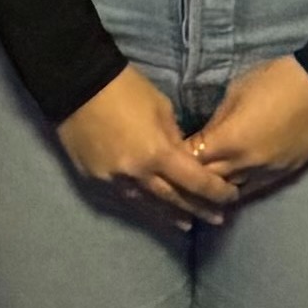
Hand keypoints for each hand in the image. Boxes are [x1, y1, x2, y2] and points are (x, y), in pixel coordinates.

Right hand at [57, 68, 230, 230]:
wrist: (76, 84)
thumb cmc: (125, 89)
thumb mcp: (162, 108)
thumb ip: (174, 139)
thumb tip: (182, 156)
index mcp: (157, 153)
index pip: (195, 181)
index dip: (216, 191)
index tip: (231, 196)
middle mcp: (136, 174)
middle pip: (174, 200)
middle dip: (198, 209)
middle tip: (217, 219)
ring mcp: (113, 180)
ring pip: (147, 205)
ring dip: (170, 214)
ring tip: (187, 224)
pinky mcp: (94, 179)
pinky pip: (124, 196)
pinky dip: (142, 204)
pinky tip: (151, 208)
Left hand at [185, 57, 307, 191]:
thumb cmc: (276, 80)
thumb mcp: (236, 93)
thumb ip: (216, 122)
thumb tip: (203, 138)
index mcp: (229, 140)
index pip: (190, 161)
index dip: (175, 159)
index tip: (165, 155)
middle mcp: (244, 164)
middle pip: (206, 183)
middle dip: (189, 179)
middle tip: (176, 174)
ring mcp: (266, 173)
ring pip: (229, 193)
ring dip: (213, 190)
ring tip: (200, 187)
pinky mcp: (283, 175)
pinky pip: (252, 189)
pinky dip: (237, 189)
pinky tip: (228, 188)